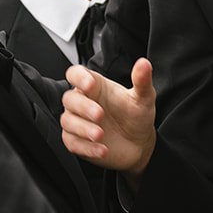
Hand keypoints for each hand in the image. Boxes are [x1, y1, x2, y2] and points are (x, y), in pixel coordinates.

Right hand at [60, 56, 156, 177]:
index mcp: (95, 86)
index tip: (90, 85)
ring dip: (83, 128)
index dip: (79, 77)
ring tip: (100, 135)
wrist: (139, 144)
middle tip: (100, 115)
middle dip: (83, 107)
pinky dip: (86, 148)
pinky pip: (72, 143)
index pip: (75, 74)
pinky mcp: (76, 142)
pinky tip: (102, 149)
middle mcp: (83, 102)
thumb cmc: (136, 117)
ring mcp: (78, 122)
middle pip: (69, 99)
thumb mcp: (143, 98)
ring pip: (67, 121)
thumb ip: (142, 81)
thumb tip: (144, 63)